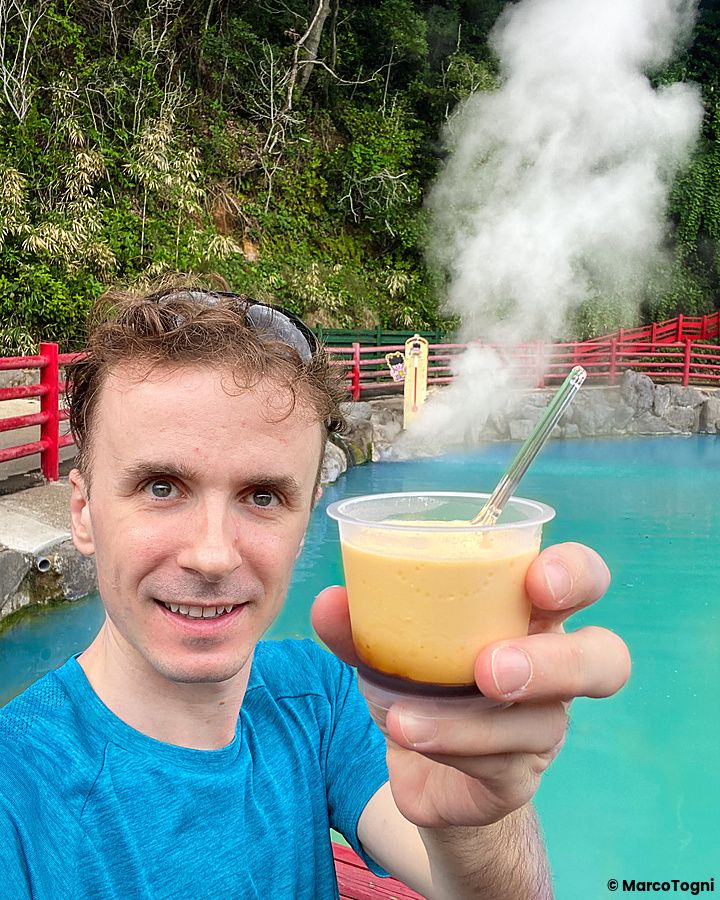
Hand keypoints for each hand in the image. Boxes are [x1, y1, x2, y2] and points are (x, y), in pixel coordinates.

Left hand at [311, 542, 630, 828]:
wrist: (424, 766)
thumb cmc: (424, 681)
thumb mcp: (394, 645)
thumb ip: (363, 623)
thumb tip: (330, 601)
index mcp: (530, 614)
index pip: (583, 580)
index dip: (576, 575)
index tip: (537, 579)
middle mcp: (554, 668)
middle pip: (604, 658)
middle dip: (555, 661)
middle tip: (491, 667)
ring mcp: (544, 727)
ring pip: (542, 724)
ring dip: (469, 720)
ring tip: (404, 715)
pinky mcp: (517, 777)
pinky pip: (496, 765)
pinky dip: (445, 746)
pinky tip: (405, 733)